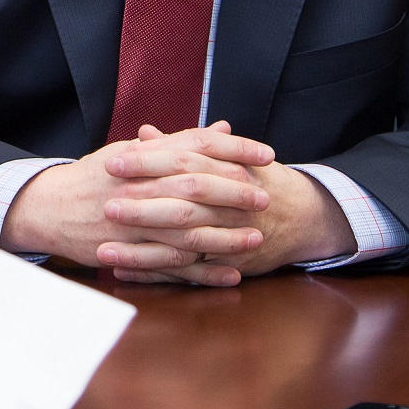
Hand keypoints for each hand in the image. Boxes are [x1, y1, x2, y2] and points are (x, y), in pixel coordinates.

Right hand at [0, 122, 276, 285]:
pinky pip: (169, 267)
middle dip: (233, 193)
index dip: (233, 149)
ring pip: (185, 231)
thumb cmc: (97, 177)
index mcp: (141, 158)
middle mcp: (137, 188)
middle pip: (193, 188)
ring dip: (224, 237)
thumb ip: (181, 142)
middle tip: (265, 198)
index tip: (265, 154)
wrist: (50, 208)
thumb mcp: (134, 151)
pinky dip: (201, 273)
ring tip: (255, 239)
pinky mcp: (126, 254)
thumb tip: (224, 129)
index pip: (195, 147)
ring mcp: (130, 224)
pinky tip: (229, 275)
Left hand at [98, 130, 355, 284]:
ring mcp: (231, 236)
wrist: (305, 215)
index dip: (148, 162)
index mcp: (225, 168)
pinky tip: (124, 272)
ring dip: (142, 250)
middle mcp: (229, 202)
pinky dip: (156, 274)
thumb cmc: (256, 180)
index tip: (112, 161)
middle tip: (106, 205)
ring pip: (182, 243)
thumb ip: (183, 145)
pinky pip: (189, 273)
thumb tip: (144, 133)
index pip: (183, 161)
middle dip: (143, 206)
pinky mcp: (230, 264)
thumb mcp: (225, 156)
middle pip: (183, 202)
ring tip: (103, 250)